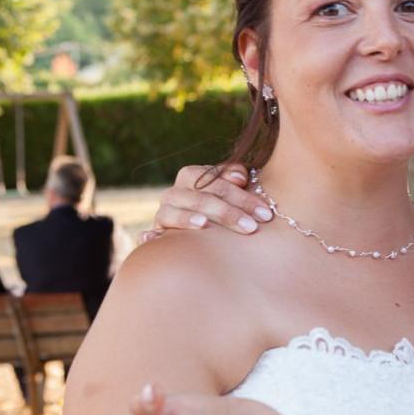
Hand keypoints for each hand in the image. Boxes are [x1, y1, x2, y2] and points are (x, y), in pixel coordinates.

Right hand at [140, 163, 272, 243]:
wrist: (204, 224)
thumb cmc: (225, 202)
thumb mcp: (232, 187)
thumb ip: (236, 175)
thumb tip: (240, 177)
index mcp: (191, 176)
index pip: (215, 182)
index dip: (241, 196)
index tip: (265, 213)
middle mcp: (174, 193)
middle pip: (199, 199)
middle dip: (227, 213)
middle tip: (252, 227)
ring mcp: (163, 213)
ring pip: (171, 213)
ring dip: (186, 218)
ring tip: (204, 224)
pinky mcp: (155, 233)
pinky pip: (148, 235)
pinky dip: (150, 236)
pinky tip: (154, 239)